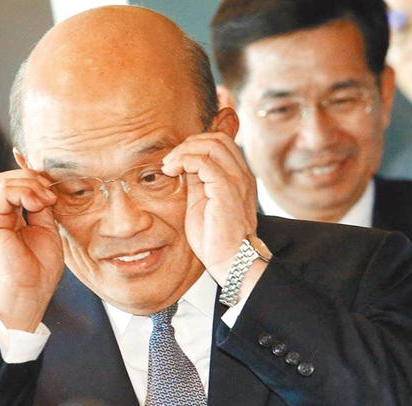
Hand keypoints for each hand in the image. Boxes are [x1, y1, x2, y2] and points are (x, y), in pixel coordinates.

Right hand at [0, 169, 63, 330]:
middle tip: (51, 196)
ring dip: (31, 185)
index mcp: (10, 218)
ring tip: (46, 202)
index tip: (53, 186)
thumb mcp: (47, 230)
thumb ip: (42, 208)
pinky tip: (37, 205)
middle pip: (8, 178)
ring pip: (4, 180)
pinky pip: (3, 191)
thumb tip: (44, 188)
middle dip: (34, 179)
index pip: (15, 185)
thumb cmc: (39, 270)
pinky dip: (24, 192)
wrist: (29, 294)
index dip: (33, 177)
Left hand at [161, 108, 258, 284]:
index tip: (176, 159)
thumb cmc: (215, 238)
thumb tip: (184, 165)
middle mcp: (242, 175)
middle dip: (189, 144)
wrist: (230, 260)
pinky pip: (204, 162)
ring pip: (212, 145)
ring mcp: (236, 181)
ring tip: (169, 165)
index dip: (196, 144)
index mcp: (238, 178)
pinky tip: (173, 171)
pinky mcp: (226, 190)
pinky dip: (184, 161)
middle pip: (218, 139)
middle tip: (170, 160)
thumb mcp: (203, 202)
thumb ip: (198, 182)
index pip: (221, 143)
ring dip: (184, 151)